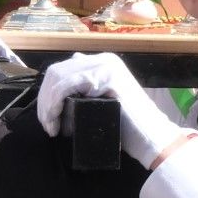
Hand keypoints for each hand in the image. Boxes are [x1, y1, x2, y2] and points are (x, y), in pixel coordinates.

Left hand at [36, 53, 191, 167]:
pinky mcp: (107, 76)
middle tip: (47, 126)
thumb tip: (53, 98)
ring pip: (58, 77)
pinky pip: (67, 85)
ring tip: (51, 127)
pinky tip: (56, 120)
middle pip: (57, 72)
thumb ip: (81, 96)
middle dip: (44, 100)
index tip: (47, 119)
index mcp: (101, 63)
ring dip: (48, 104)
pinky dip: (55, 103)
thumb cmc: (127, 128)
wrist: (152, 138)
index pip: (62, 71)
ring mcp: (105, 65)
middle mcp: (102, 59)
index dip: (47, 94)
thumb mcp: (98, 105)